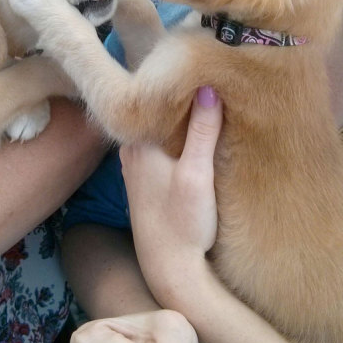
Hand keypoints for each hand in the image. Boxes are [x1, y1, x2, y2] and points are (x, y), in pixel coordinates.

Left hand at [120, 86, 221, 292]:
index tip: (204, 73)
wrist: (169, 268)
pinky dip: (175, 140)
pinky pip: (158, 147)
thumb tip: (207, 87)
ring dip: (179, 122)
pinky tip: (193, 142)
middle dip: (181, 101)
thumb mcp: (197, 174)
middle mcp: (130, 149)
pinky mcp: (144, 180)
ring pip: (158, 130)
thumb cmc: (182, 223)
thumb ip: (202, 132)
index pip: (157, 98)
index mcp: (138, 142)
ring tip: (206, 109)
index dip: (181, 84)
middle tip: (211, 87)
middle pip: (157, 113)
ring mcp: (135, 165)